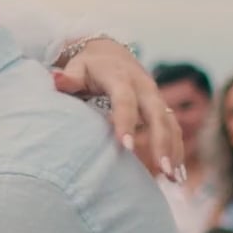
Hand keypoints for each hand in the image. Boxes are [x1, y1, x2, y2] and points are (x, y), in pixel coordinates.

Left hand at [51, 40, 183, 181]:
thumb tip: (57, 81)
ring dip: (174, 150)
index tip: (126, 147)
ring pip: (170, 123)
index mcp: (120, 77)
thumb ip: (70, 77)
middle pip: (157, 114)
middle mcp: (144, 86)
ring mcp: (156, 97)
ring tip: (172, 179)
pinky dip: (176, 150)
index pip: (125, 100)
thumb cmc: (90, 66)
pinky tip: (175, 175)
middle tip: (163, 169)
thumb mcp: (78, 67)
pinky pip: (173, 129)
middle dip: (161, 142)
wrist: (111, 53)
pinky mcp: (162, 107)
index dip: (126, 122)